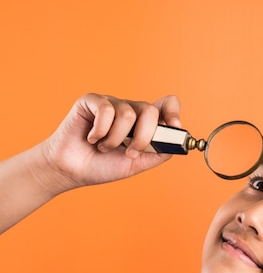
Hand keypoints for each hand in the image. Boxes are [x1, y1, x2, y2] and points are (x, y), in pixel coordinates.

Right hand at [40, 93, 181, 191]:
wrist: (73, 171)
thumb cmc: (102, 166)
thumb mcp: (136, 164)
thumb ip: (158, 153)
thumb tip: (178, 142)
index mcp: (143, 123)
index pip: (166, 104)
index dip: (172, 111)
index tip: (174, 127)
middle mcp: (130, 109)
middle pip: (150, 111)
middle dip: (142, 137)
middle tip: (128, 151)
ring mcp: (111, 103)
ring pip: (127, 114)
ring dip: (115, 139)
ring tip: (104, 147)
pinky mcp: (92, 101)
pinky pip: (106, 110)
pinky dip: (100, 131)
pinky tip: (91, 138)